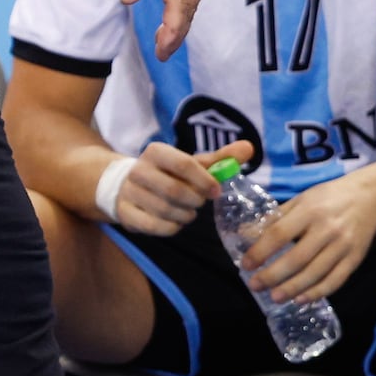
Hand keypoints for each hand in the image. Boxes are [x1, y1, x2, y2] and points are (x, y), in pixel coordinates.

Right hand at [109, 140, 252, 235]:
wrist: (127, 186)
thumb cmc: (168, 174)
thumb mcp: (192, 163)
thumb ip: (221, 158)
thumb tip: (249, 148)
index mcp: (156, 151)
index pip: (184, 164)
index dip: (204, 180)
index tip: (216, 191)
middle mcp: (139, 169)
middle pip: (175, 191)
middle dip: (195, 201)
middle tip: (200, 202)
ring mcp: (130, 192)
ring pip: (166, 210)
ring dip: (185, 215)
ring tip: (188, 211)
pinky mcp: (126, 213)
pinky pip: (156, 226)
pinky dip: (172, 227)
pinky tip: (175, 221)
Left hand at [236, 169, 375, 306]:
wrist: (369, 199)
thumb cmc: (328, 198)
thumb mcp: (300, 199)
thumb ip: (274, 218)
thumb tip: (244, 234)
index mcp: (309, 210)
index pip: (280, 234)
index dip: (261, 251)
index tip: (246, 265)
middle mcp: (327, 229)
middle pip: (297, 258)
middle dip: (273, 275)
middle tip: (255, 286)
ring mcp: (343, 246)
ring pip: (315, 273)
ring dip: (293, 288)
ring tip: (275, 297)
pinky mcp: (355, 259)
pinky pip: (335, 281)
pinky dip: (317, 292)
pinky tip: (301, 299)